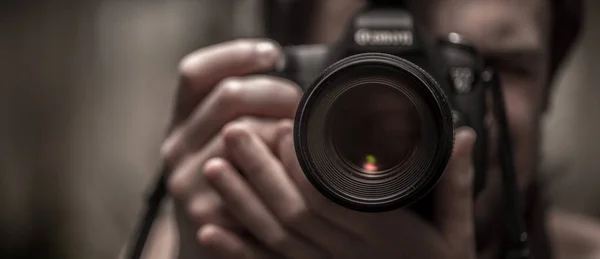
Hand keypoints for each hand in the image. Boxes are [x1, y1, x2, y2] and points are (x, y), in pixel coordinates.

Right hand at [162, 39, 299, 258]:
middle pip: (229, 94)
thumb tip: (288, 78)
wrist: (207, 251)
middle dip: (278, 91)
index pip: (195, 72)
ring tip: (301, 138)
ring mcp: (188, 180)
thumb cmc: (229, 187)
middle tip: (301, 103)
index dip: (235, 54)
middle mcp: (176, 147)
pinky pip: (255, 176)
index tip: (272, 53)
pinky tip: (298, 168)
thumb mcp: (221, 142)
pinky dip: (284, 167)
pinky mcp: (206, 211)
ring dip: (284, 129)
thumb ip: (242, 111)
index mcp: (181, 122)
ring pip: (246, 132)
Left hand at [199, 120, 477, 258]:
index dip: (300, 164)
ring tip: (213, 167)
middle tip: (233, 131)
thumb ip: (457, 184)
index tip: (281, 130)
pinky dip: (236, 252)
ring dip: (239, 202)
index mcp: (381, 234)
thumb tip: (463, 137)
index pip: (330, 195)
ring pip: (273, 236)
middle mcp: (346, 254)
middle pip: (292, 210)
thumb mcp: (459, 233)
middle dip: (258, 170)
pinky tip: (209, 233)